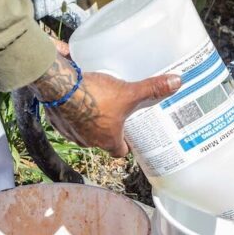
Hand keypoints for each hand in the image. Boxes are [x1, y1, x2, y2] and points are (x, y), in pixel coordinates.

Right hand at [30, 55, 179, 156]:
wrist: (58, 87)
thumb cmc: (94, 96)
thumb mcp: (129, 92)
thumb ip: (152, 88)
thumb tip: (177, 82)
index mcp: (107, 140)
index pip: (119, 152)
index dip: (126, 145)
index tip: (130, 139)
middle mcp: (87, 141)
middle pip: (102, 141)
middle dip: (109, 130)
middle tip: (118, 115)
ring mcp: (70, 131)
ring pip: (83, 130)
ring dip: (90, 121)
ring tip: (99, 104)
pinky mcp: (56, 119)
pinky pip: (67, 119)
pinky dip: (72, 112)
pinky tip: (78, 98)